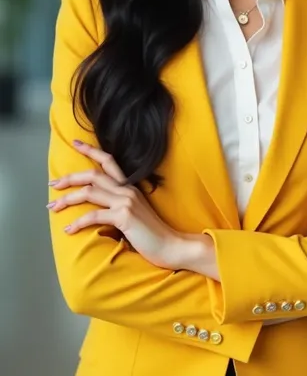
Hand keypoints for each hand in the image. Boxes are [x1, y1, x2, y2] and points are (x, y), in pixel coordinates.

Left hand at [47, 140, 186, 269]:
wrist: (171, 245)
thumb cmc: (153, 234)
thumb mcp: (135, 213)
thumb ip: (120, 205)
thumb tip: (99, 208)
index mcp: (130, 187)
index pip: (109, 161)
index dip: (90, 150)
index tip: (75, 144)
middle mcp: (127, 190)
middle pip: (93, 174)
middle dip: (70, 178)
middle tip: (53, 184)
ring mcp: (126, 201)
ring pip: (89, 192)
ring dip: (67, 199)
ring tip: (53, 207)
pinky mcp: (124, 216)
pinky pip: (94, 216)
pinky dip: (78, 222)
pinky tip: (68, 229)